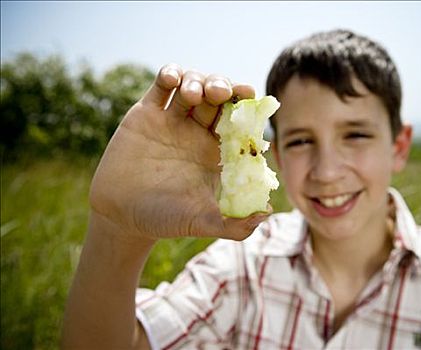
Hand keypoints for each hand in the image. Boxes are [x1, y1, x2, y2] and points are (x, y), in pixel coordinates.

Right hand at [89, 64, 268, 241]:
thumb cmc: (164, 220)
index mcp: (216, 150)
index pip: (238, 119)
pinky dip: (169, 75)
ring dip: (198, 80)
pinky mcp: (146, 114)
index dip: (245, 104)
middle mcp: (196, 132)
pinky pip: (160, 87)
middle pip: (217, 96)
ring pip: (192, 85)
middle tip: (222, 92)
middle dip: (223, 87)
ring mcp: (171, 120)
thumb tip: (268, 211)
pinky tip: (172, 78)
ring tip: (194, 94)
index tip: (251, 95)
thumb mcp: (202, 223)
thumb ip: (235, 224)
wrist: (121, 216)